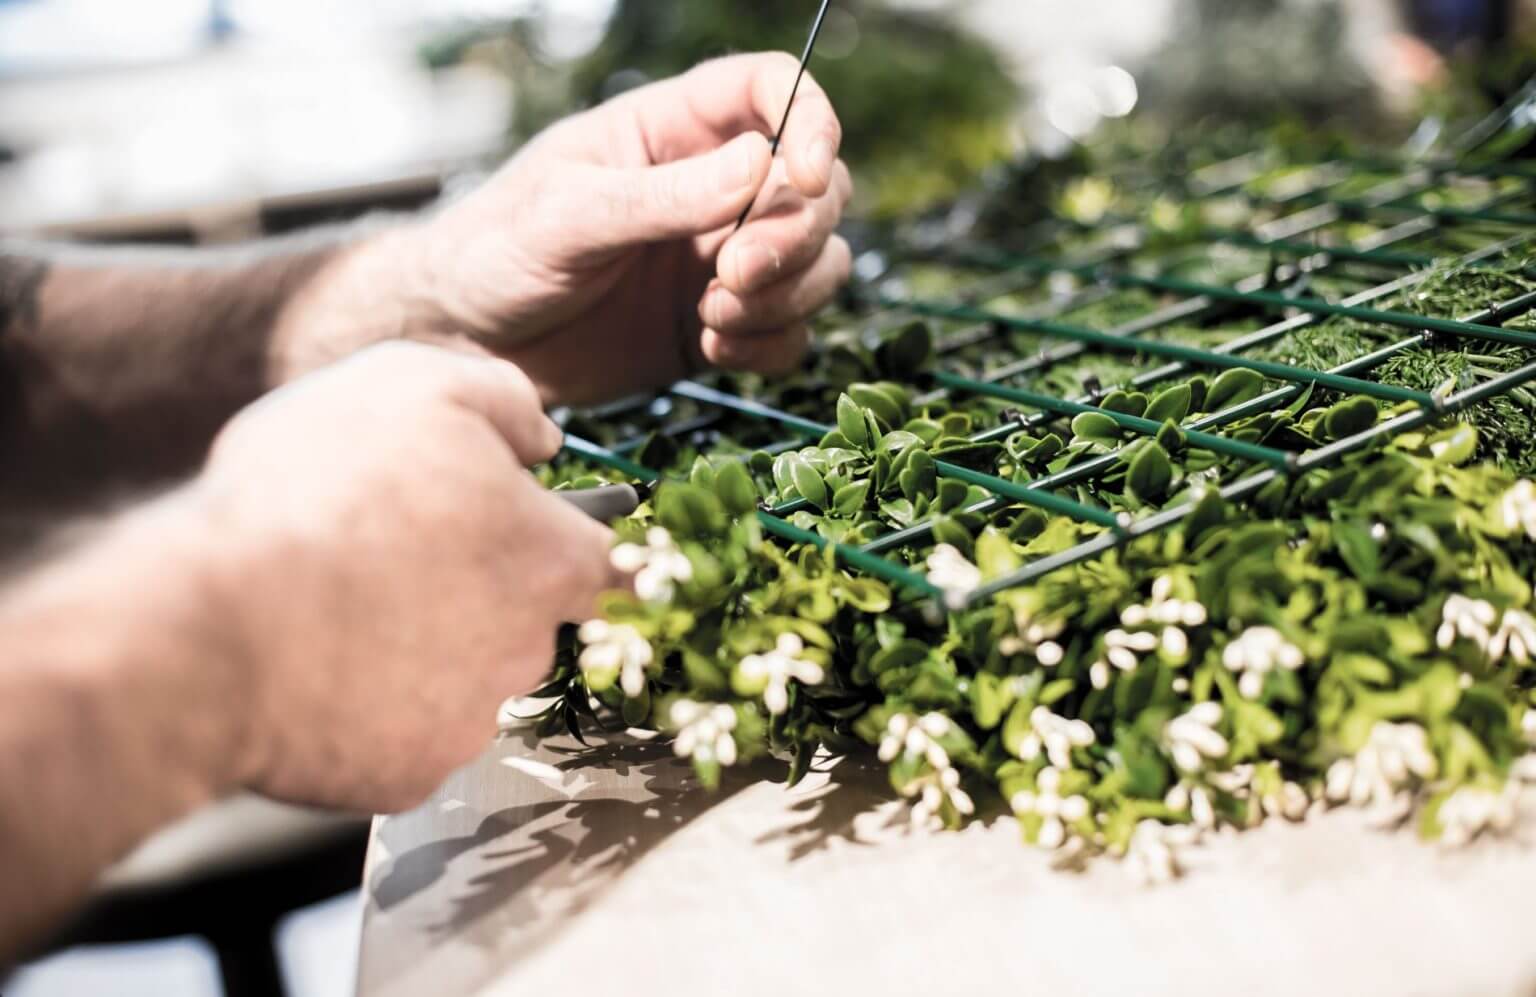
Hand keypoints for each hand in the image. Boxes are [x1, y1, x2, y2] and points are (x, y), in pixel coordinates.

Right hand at [196, 342, 618, 811]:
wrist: (209, 628)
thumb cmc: (320, 492)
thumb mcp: (418, 386)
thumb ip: (503, 402)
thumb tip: (544, 438)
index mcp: (550, 559)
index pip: (616, 565)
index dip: (584, 546)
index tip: (552, 543)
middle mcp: (528, 649)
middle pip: (525, 620)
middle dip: (476, 593)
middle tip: (392, 558)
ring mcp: (469, 722)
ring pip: (461, 680)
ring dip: (419, 650)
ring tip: (335, 609)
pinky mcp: (406, 778)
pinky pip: (399, 737)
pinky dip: (367, 711)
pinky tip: (313, 672)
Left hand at [410, 52, 853, 405]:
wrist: (467, 345)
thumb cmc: (496, 252)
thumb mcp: (568, 214)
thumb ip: (663, 195)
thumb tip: (760, 162)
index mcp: (672, 131)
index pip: (772, 90)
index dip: (811, 121)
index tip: (805, 174)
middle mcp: (712, 190)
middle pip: (818, 190)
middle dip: (794, 234)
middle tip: (732, 275)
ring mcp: (720, 261)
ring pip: (817, 263)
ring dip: (787, 295)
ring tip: (712, 316)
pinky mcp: (720, 326)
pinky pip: (788, 332)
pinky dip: (769, 344)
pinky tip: (711, 347)